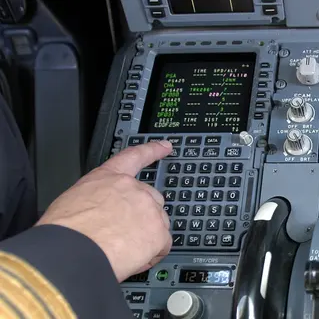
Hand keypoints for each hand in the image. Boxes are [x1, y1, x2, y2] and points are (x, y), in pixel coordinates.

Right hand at [36, 141, 172, 281]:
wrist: (72, 250)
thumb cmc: (64, 230)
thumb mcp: (73, 201)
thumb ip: (96, 200)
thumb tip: (97, 214)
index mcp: (108, 178)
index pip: (134, 157)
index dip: (152, 150)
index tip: (165, 146)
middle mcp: (133, 189)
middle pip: (150, 199)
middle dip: (142, 215)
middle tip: (123, 233)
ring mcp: (149, 210)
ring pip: (157, 223)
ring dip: (145, 236)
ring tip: (121, 250)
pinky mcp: (159, 233)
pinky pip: (162, 246)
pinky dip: (152, 255)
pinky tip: (135, 260)